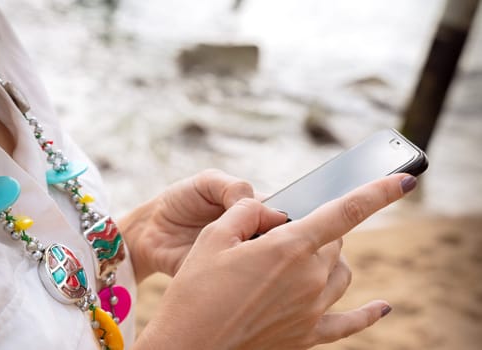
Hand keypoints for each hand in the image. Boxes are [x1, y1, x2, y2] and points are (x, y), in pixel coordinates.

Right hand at [134, 174, 415, 349]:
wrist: (187, 346)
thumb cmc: (195, 290)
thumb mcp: (214, 237)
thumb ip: (248, 210)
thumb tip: (270, 208)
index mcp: (288, 248)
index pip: (346, 211)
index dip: (379, 192)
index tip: (406, 180)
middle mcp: (310, 279)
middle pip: (336, 241)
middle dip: (318, 229)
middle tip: (285, 232)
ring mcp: (312, 310)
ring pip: (342, 273)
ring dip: (331, 259)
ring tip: (307, 257)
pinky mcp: (307, 335)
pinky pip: (349, 323)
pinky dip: (368, 314)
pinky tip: (382, 307)